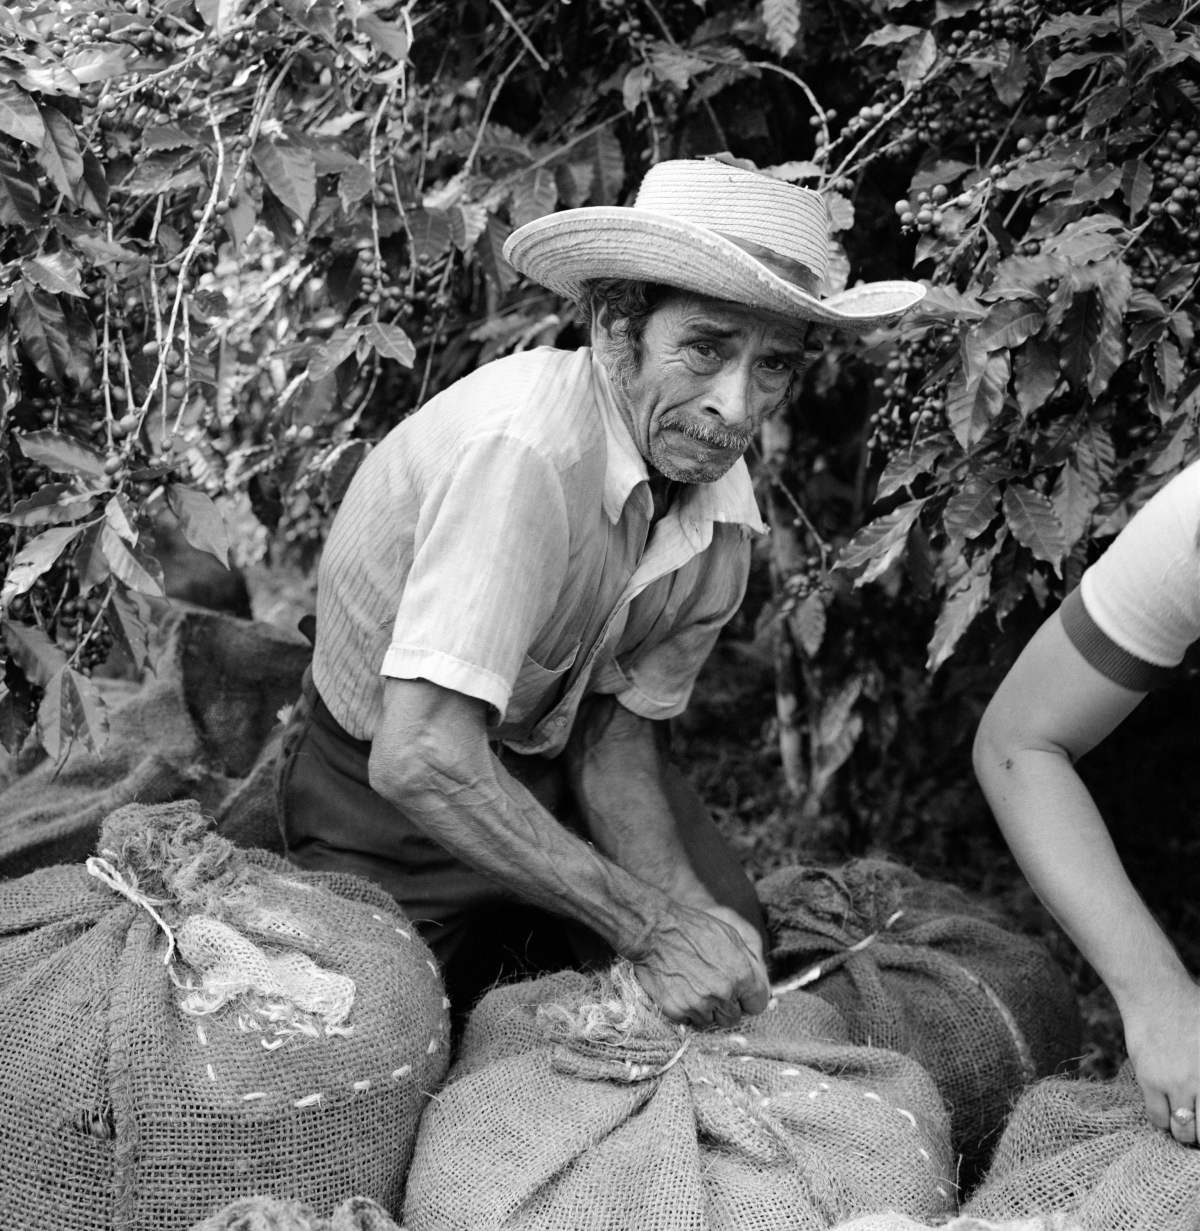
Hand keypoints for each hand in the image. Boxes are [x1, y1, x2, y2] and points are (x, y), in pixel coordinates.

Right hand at [631, 903, 769, 1028]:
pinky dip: (686, 1010)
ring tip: (692, 986)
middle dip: (725, 1006)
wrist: (655, 931)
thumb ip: (748, 962)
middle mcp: (724, 993)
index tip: (738, 994)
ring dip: (704, 1009)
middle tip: (710, 988)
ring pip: (710, 1021)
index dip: (747, 998)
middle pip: (733, 1018)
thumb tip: (756, 982)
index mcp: (742, 974)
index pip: (758, 1004)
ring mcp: (700, 1004)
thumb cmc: (693, 929)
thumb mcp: (730, 935)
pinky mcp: (678, 1011)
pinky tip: (680, 990)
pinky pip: (689, 1021)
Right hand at [1120, 973, 1199, 1146]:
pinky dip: (1162, 1121)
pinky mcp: (1150, 1081)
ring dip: (1183, 1131)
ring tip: (1182, 1122)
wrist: (1157, 995)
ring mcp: (1177, 1083)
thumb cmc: (1192, 1013)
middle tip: (1197, 1128)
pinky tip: (1165, 1110)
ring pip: (1183, 1130)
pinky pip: (1158, 1118)